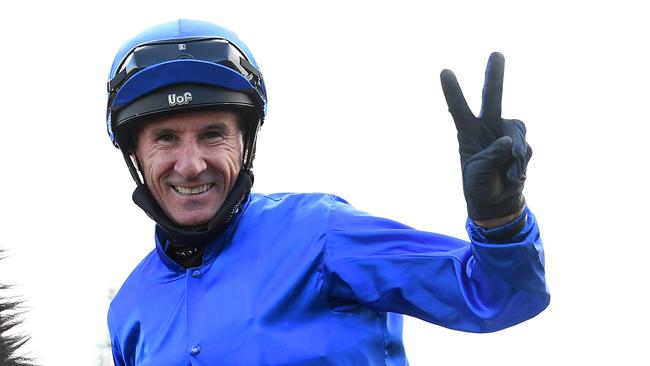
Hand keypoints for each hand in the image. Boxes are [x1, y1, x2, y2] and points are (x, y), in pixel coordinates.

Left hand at [440, 52, 531, 220]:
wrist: (496, 201)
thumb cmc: (478, 185)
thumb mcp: (478, 172)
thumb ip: (492, 155)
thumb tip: (508, 141)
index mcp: (467, 133)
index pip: (458, 109)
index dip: (453, 91)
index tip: (445, 71)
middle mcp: (486, 127)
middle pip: (492, 97)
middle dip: (495, 75)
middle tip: (496, 54)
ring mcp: (505, 134)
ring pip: (517, 129)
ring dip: (516, 152)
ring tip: (508, 172)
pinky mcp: (520, 144)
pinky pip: (526, 148)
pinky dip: (521, 164)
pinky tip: (513, 175)